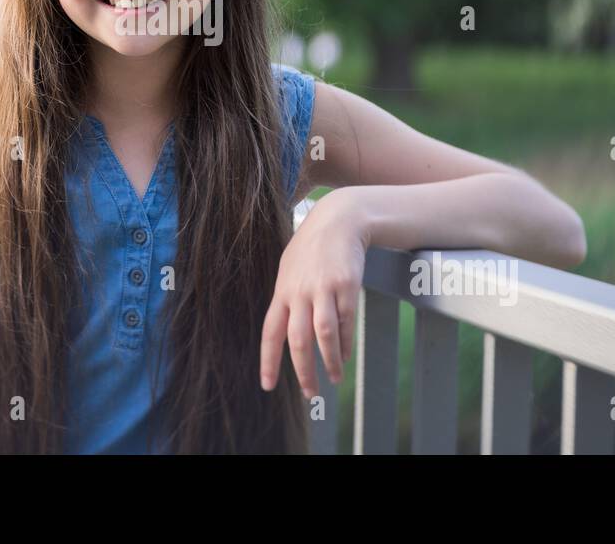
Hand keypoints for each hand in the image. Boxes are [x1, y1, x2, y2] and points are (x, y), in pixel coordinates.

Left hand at [259, 189, 368, 399]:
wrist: (338, 221)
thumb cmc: (312, 249)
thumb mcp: (290, 271)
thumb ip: (287, 300)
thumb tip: (286, 334)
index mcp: (282, 292)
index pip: (271, 332)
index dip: (268, 361)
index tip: (267, 386)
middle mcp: (300, 292)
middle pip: (298, 340)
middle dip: (303, 372)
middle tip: (310, 394)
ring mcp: (324, 289)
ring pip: (324, 335)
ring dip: (329, 362)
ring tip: (333, 379)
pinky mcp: (347, 286)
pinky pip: (346, 322)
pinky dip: (345, 343)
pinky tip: (345, 355)